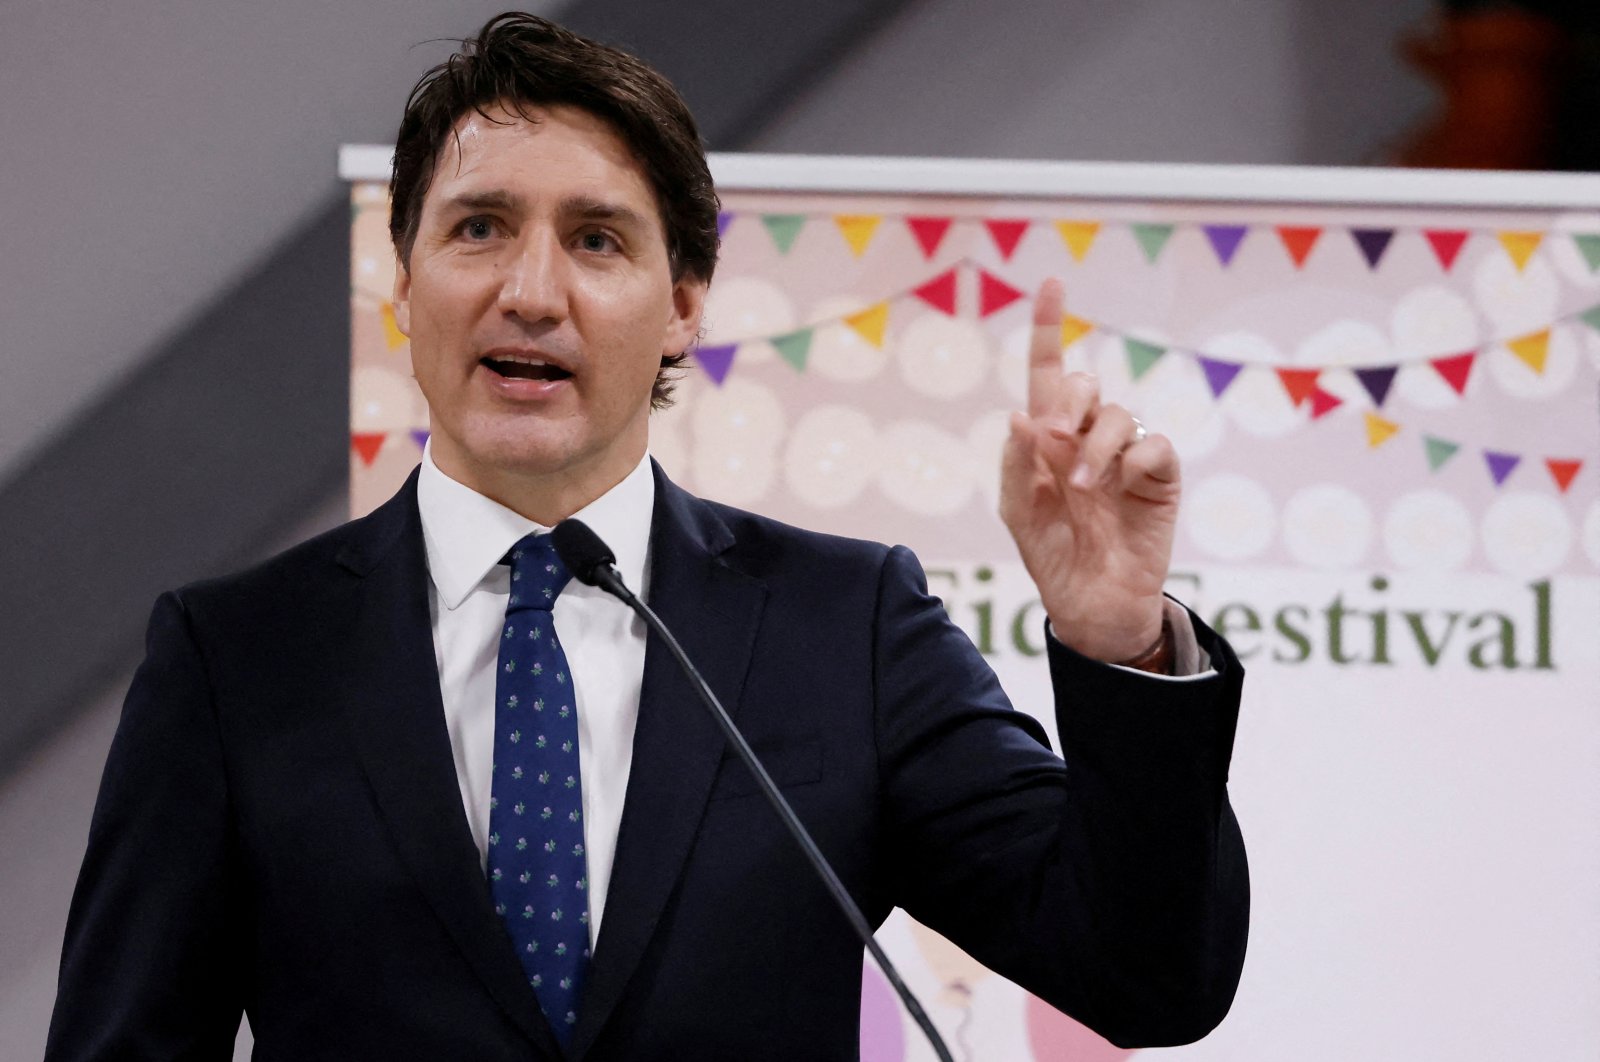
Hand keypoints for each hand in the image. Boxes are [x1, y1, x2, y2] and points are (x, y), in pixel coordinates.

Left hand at [999, 279, 1181, 661]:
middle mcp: (1089, 437)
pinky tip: (1119, 488)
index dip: (1048, 328)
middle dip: (1069, 402)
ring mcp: (1126, 456)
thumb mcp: (1020, 512)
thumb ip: (1018, 464)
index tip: (1051, 284)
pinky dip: (1133, 461)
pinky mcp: (1159, 478)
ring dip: (1093, 446)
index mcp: (1049, 438)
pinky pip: (1154, 445)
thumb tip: (1021, 416)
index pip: (1047, 373)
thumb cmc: (1052, 554)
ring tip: (1079, 488)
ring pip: (1117, 415)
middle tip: (1054, 439)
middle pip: (1084, 384)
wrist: (1091, 604)